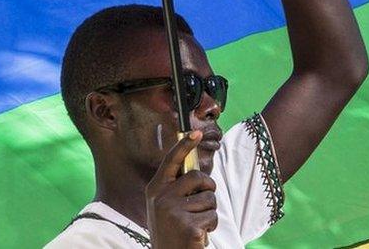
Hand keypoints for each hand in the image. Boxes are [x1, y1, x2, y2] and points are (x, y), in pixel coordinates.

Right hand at [145, 131, 217, 248]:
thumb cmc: (170, 230)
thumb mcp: (164, 206)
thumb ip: (175, 188)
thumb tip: (196, 171)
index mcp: (155, 189)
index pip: (171, 161)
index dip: (184, 145)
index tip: (197, 132)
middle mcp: (162, 198)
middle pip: (198, 177)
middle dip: (208, 188)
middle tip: (203, 203)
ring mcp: (174, 213)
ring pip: (209, 199)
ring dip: (209, 213)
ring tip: (196, 224)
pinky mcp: (189, 227)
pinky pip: (213, 216)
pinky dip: (211, 226)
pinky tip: (198, 235)